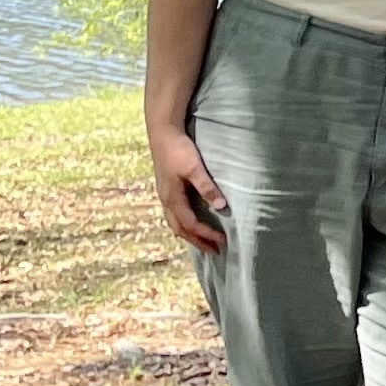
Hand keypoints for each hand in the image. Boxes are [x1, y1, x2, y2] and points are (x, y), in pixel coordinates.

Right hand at [151, 126, 230, 252]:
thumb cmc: (178, 150)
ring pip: (175, 223)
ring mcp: (164, 195)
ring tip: (204, 242)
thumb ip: (207, 187)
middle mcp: (165, 200)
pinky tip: (192, 222)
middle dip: (197, 241)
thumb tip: (221, 206)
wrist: (162, 134)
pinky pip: (174, 214)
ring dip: (189, 235)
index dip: (206, 235)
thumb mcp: (194, 168)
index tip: (223, 241)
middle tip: (215, 251)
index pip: (190, 224)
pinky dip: (184, 224)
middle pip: (180, 229)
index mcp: (172, 198)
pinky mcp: (167, 189)